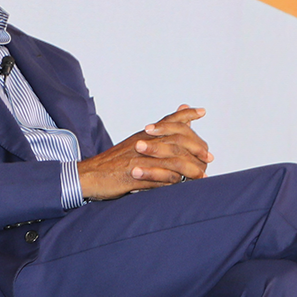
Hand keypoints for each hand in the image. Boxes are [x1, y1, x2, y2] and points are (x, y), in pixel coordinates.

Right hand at [77, 105, 212, 200]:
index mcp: (143, 136)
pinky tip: (183, 185)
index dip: (186, 114)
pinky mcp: (133, 176)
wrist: (87, 176)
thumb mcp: (132, 146)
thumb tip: (165, 135)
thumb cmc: (111, 164)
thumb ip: (151, 139)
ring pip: (171, 159)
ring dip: (190, 168)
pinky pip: (158, 177)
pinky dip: (173, 181)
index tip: (202, 111)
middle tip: (209, 157)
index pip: (168, 120)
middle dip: (196, 147)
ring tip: (202, 176)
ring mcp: (139, 159)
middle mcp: (143, 143)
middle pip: (176, 138)